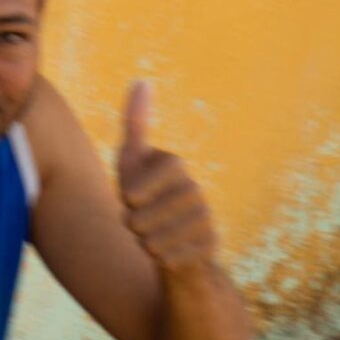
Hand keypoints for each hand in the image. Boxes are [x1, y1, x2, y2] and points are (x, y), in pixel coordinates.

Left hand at [116, 81, 217, 276]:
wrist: (174, 242)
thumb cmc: (145, 198)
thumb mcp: (131, 161)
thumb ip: (135, 123)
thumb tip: (142, 80)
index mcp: (174, 165)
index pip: (133, 186)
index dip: (128, 197)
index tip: (130, 197)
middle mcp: (195, 189)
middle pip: (139, 217)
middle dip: (132, 224)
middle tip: (143, 220)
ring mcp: (205, 218)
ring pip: (153, 241)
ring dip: (145, 243)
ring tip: (155, 235)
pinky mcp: (211, 246)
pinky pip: (169, 260)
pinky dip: (162, 260)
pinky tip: (170, 252)